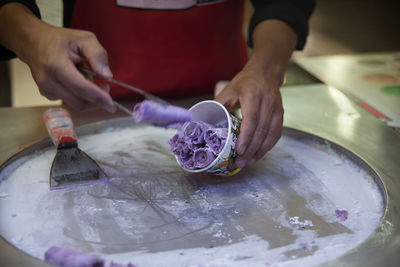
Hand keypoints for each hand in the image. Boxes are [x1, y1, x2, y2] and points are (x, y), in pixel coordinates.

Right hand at [0, 3, 114, 111]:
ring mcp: (46, 90)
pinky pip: (70, 100)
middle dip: (97, 99)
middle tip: (106, 87)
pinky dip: (79, 94)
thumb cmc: (60, 40)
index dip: (98, 98)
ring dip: (87, 95)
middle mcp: (48, 81)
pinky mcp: (47, 94)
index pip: (80, 88)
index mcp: (56, 65)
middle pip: (79, 101)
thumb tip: (107, 75)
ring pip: (76, 103)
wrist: (33, 42)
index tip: (112, 105)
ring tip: (86, 75)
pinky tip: (76, 80)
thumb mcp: (83, 39)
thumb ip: (97, 55)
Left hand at [215, 54, 283, 167]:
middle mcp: (267, 102)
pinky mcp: (281, 114)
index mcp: (252, 95)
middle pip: (261, 130)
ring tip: (248, 162)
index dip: (246, 137)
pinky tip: (258, 154)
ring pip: (271, 134)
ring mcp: (277, 108)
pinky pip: (276, 134)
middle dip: (251, 149)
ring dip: (260, 151)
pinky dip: (268, 146)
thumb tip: (200, 123)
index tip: (239, 150)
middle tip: (240, 162)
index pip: (251, 119)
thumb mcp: (227, 91)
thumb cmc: (243, 83)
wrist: (265, 72)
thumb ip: (217, 106)